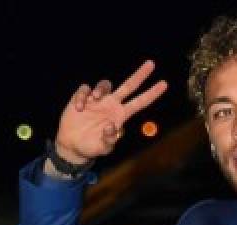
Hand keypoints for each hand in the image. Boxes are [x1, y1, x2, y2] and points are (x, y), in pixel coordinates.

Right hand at [53, 60, 167, 163]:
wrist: (72, 145)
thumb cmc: (92, 147)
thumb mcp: (103, 148)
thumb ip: (109, 140)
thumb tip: (111, 127)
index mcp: (120, 115)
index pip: (139, 102)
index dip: (152, 94)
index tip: (164, 84)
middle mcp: (111, 105)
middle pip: (128, 86)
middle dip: (140, 75)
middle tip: (152, 64)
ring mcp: (97, 101)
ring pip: (105, 85)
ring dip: (101, 88)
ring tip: (94, 98)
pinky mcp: (82, 99)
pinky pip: (85, 89)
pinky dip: (82, 96)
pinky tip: (79, 107)